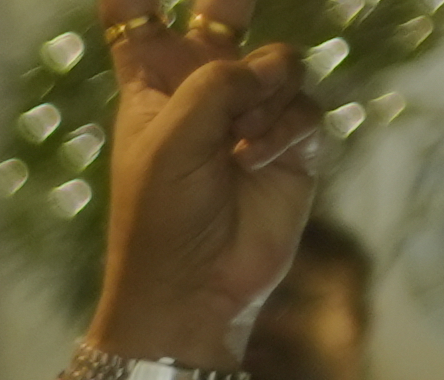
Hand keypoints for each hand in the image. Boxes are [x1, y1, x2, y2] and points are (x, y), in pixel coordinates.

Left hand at [88, 6, 326, 367]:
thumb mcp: (172, 138)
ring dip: (265, 97)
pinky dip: (284, 129)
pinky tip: (256, 160)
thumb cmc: (162, 218)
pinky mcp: (292, 141)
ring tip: (238, 145)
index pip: (138, 24)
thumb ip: (220, 82)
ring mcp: (250, 113)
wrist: (195, 288)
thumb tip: (276, 66)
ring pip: (281, 62)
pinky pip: (305, 106)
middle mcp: (203, 91)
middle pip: (222, 16)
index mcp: (152, 86)